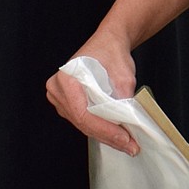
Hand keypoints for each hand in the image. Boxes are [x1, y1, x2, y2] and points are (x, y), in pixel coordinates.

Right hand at [45, 30, 139, 155]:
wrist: (108, 42)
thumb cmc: (112, 52)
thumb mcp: (123, 75)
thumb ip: (123, 98)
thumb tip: (128, 122)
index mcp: (66, 79)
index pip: (83, 113)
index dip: (104, 129)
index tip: (124, 137)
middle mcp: (58, 89)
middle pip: (82, 122)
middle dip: (108, 136)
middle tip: (130, 146)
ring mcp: (61, 98)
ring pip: (83, 125)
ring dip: (105, 135)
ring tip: (127, 144)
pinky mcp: (68, 104)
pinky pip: (84, 121)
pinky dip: (101, 129)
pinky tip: (116, 137)